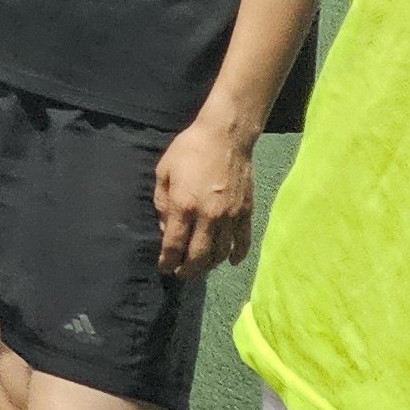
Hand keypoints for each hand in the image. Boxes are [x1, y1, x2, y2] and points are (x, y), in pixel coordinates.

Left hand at [153, 114, 259, 277]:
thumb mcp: (164, 171)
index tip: (164, 268)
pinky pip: (243, 241)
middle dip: (187, 270)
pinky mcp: (247, 212)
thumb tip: (166, 228)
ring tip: (200, 268)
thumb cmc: (190, 150)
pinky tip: (231, 261)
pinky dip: (238, 255)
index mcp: (184, 206)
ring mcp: (230, 217)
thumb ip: (162, 203)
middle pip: (198, 256)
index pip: (174, 245)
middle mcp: (209, 217)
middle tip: (181, 274)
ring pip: (221, 253)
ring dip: (209, 265)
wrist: (226, 136)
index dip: (168, 261)